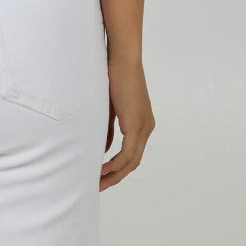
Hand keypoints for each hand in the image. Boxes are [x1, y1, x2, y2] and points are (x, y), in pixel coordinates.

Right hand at [100, 58, 155, 190]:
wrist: (123, 59)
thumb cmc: (114, 77)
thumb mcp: (110, 108)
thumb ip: (109, 130)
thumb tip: (105, 150)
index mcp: (142, 123)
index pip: (133, 153)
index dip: (119, 167)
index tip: (103, 175)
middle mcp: (146, 127)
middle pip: (134, 162)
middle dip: (116, 176)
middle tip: (100, 186)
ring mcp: (143, 127)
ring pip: (132, 161)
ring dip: (115, 174)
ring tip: (99, 182)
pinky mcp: (136, 125)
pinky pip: (128, 153)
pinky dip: (115, 164)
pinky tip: (104, 169)